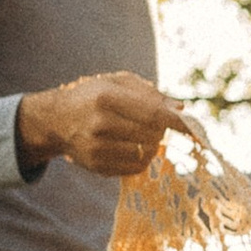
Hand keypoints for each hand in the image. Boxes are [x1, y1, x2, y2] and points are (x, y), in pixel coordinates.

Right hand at [17, 72, 198, 179]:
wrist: (56, 120)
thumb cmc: (93, 96)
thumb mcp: (116, 83)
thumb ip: (150, 93)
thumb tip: (181, 109)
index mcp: (106, 97)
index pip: (152, 113)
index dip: (177, 122)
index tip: (195, 127)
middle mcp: (100, 124)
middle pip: (152, 134)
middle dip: (163, 131)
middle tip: (158, 124)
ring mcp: (97, 148)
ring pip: (145, 153)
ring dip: (152, 145)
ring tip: (142, 134)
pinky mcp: (96, 166)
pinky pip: (134, 168)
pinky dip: (141, 158)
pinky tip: (131, 146)